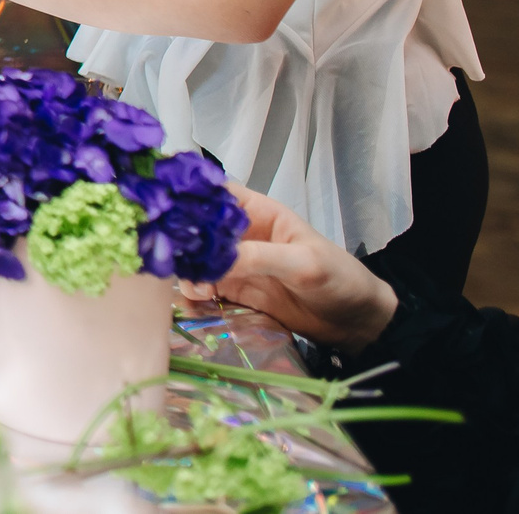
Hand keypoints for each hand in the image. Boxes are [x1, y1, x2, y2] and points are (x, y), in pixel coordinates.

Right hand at [185, 186, 397, 350]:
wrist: (357, 323)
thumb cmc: (339, 279)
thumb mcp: (304, 265)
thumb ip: (259, 257)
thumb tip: (212, 260)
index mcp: (257, 213)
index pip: (214, 194)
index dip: (187, 196)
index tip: (161, 209)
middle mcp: (240, 235)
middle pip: (196, 229)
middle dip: (179, 240)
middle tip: (167, 257)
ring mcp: (235, 264)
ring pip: (195, 260)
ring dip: (186, 271)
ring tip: (193, 289)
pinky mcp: (235, 292)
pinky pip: (205, 289)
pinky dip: (194, 295)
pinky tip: (196, 302)